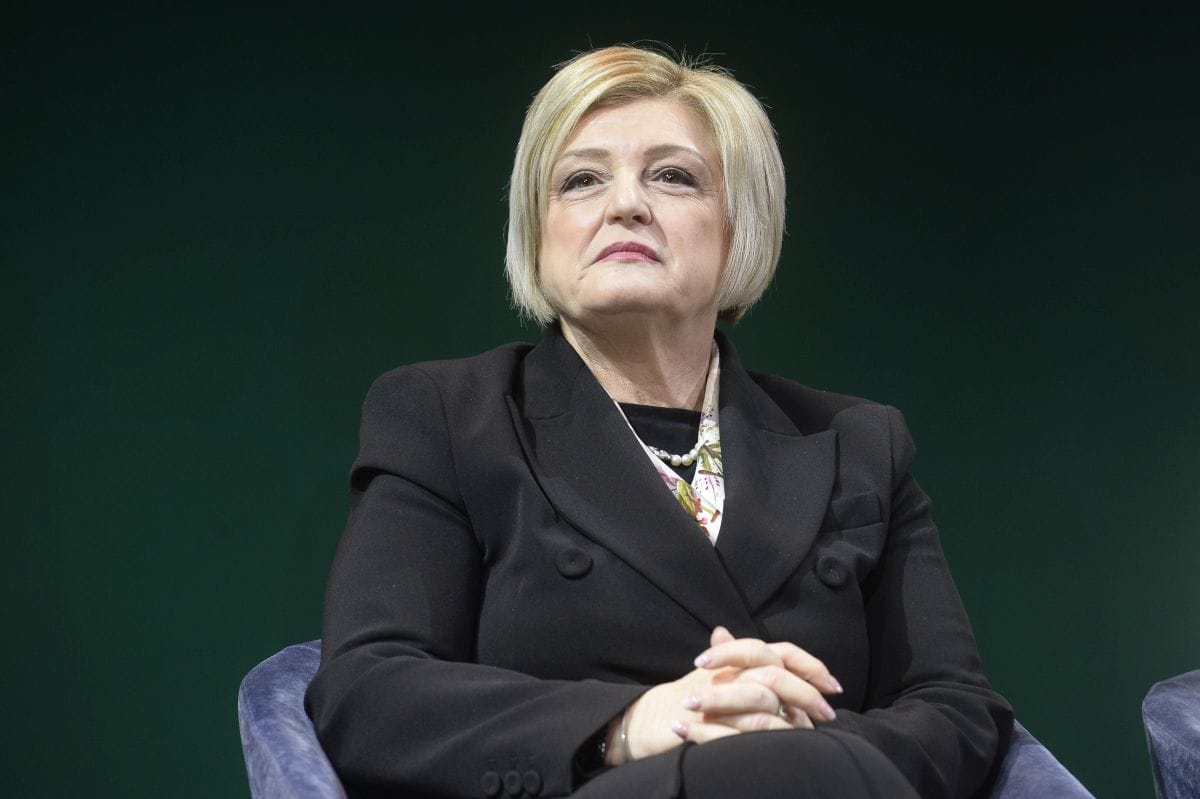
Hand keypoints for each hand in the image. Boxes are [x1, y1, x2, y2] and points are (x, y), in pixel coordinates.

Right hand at [608, 628, 842, 762]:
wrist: (650, 720)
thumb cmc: (693, 703)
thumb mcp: (726, 683)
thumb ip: (754, 673)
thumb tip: (789, 668)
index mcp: (738, 660)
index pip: (780, 651)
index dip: (809, 664)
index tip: (833, 685)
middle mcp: (729, 670)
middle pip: (774, 672)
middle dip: (806, 692)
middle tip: (826, 712)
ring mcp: (716, 692)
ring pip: (761, 696)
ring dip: (790, 716)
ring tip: (808, 732)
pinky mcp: (705, 718)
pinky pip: (741, 726)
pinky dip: (764, 736)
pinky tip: (783, 744)